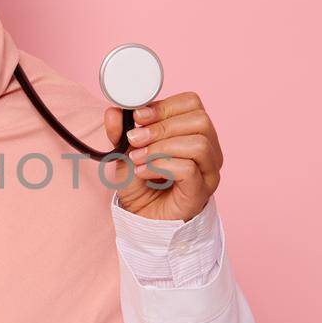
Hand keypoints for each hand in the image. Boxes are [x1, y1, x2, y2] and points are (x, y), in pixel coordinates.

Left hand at [103, 91, 222, 221]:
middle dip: (162, 126)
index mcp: (193, 131)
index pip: (192, 103)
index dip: (165, 106)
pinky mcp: (201, 191)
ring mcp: (208, 171)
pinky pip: (189, 169)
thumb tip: (113, 111)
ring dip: (161, 147)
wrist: (139, 218)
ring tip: (138, 158)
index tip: (138, 116)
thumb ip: (120, 131)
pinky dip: (162, 166)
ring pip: (198, 144)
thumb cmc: (140, 183)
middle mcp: (208, 149)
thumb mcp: (124, 151)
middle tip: (135, 139)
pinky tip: (145, 173)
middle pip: (200, 121)